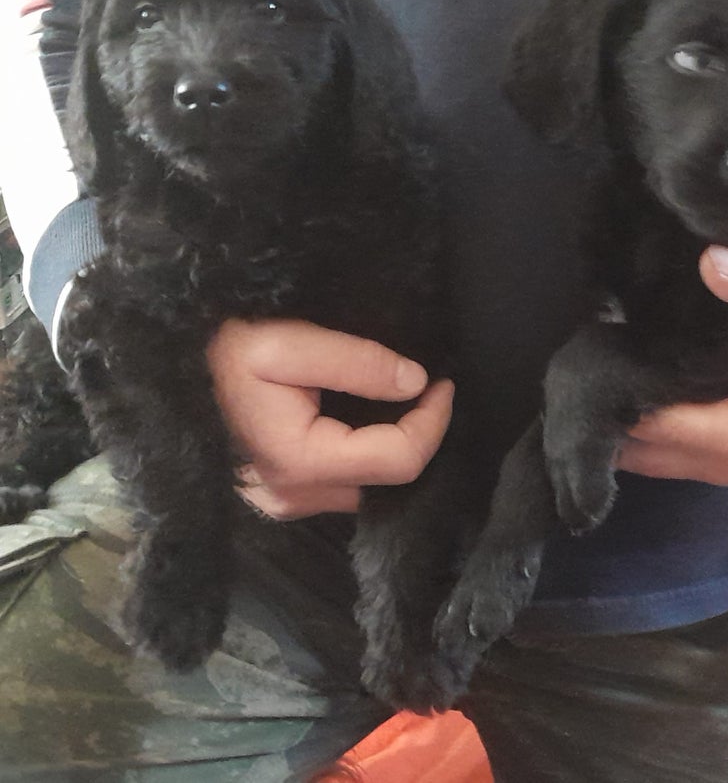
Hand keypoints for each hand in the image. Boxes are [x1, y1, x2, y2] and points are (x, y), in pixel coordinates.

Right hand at [207, 318, 453, 518]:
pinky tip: (368, 420)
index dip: (434, 422)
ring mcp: (281, 504)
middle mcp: (293, 496)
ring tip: (402, 401)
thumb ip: (357, 362)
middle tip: (427, 390)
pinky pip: (340, 486)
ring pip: (366, 488)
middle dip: (418, 435)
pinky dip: (364, 456)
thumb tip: (417, 382)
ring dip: (392, 447)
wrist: (164, 365)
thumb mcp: (286, 342)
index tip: (443, 382)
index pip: (400, 459)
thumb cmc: (219, 350)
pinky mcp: (275, 498)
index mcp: (299, 460)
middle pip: (387, 481)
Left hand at [618, 246, 727, 485]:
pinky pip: (672, 454)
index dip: (615, 393)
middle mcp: (723, 463)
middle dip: (609, 414)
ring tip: (606, 371)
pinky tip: (638, 388)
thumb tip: (709, 258)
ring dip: (626, 425)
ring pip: (652, 458)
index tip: (594, 352)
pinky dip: (648, 430)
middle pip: (638, 452)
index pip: (648, 426)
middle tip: (587, 362)